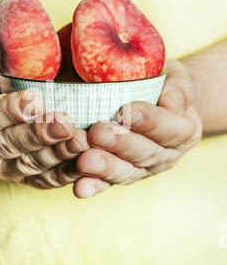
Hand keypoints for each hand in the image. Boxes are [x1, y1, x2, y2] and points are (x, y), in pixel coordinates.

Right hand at [0, 58, 88, 186]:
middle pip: (9, 144)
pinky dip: (66, 174)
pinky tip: (84, 161)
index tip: (36, 98)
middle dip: (39, 134)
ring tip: (81, 140)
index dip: (9, 109)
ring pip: (29, 165)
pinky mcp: (24, 180)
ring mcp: (2, 169)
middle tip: (66, 122)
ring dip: (57, 154)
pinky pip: (45, 181)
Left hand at [74, 60, 202, 197]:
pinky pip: (106, 184)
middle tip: (98, 132)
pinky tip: (80, 188)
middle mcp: (165, 155)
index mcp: (184, 130)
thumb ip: (178, 88)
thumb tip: (170, 101)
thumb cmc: (160, 81)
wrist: (148, 99)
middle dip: (120, 144)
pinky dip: (93, 186)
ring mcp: (142, 169)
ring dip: (104, 167)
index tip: (127, 110)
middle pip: (145, 154)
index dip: (150, 121)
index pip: (170, 129)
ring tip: (85, 160)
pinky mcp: (119, 176)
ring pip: (125, 172)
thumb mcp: (175, 76)